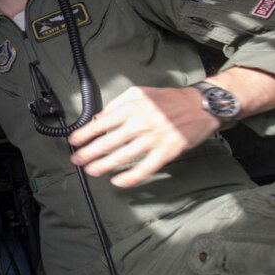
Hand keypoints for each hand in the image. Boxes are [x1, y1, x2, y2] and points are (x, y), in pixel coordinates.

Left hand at [67, 86, 219, 187]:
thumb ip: (117, 105)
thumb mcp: (139, 93)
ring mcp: (153, 139)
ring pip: (123, 156)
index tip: (74, 141)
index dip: (84, 134)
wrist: (200, 106)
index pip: (101, 123)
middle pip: (108, 142)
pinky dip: (130, 177)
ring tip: (92, 170)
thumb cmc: (168, 100)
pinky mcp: (166, 152)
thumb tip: (99, 119)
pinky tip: (118, 181)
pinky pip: (145, 168)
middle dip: (89, 153)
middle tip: (77, 159)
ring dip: (104, 165)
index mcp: (132, 108)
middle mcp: (140, 123)